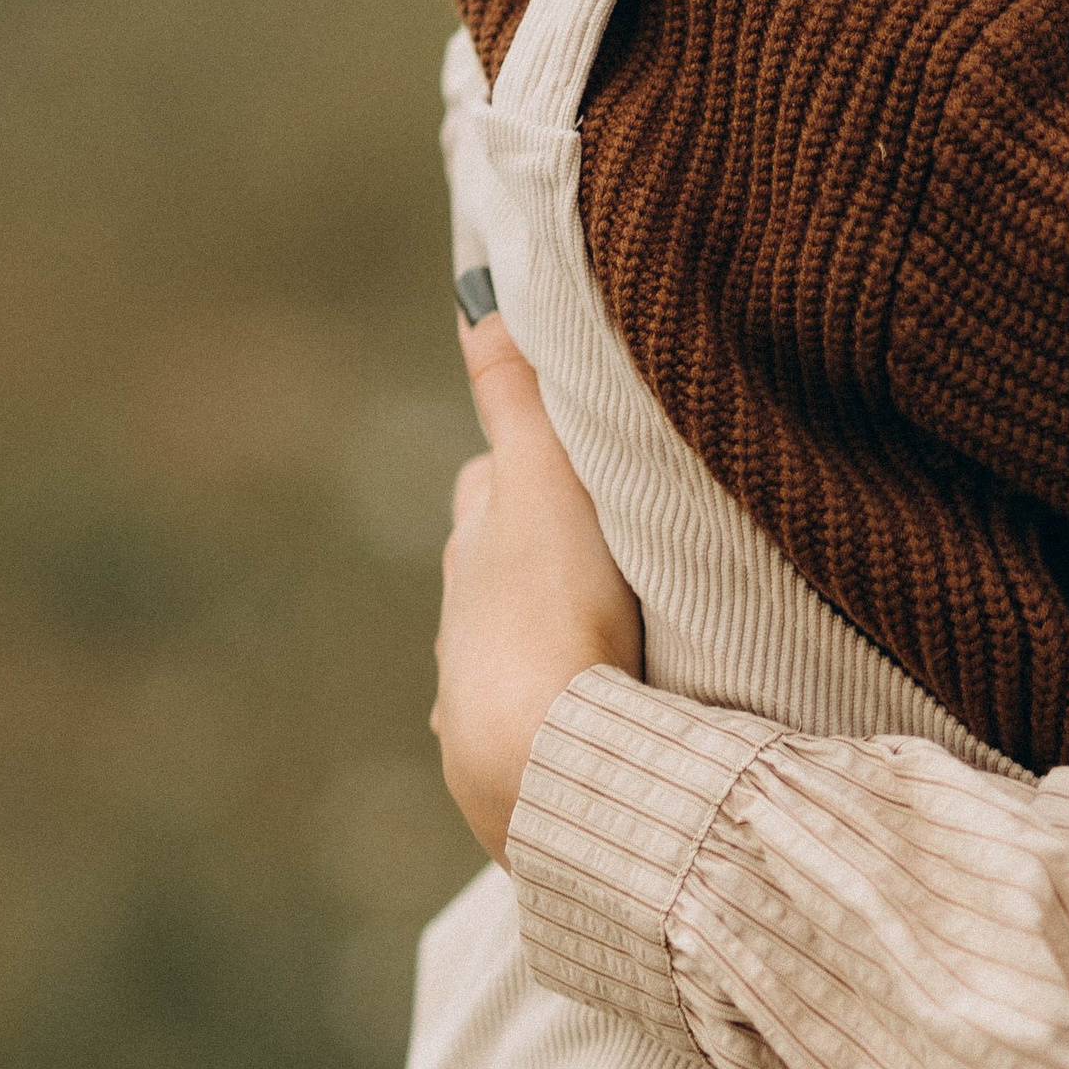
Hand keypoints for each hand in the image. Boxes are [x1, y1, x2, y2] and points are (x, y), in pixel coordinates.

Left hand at [433, 309, 640, 862]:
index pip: (490, 486)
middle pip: (495, 571)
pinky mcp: (498, 774)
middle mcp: (460, 624)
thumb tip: (474, 294)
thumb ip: (516, 392)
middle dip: (536, 560)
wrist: (540, 759)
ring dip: (548, 646)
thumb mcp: (542, 480)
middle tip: (603, 554)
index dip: (528, 469)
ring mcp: (473, 702)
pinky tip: (583, 732)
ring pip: (509, 655)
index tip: (571, 462)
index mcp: (472, 547)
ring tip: (607, 646)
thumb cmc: (551, 611)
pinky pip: (529, 734)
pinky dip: (552, 721)